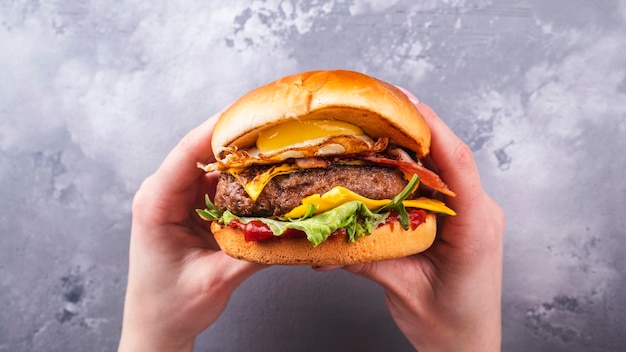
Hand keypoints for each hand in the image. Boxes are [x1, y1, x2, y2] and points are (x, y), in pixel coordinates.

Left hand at [118, 112, 265, 351]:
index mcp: (155, 204)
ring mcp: (180, 199)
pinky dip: (246, 180)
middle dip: (242, 138)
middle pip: (204, 151)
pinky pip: (222, 184)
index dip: (221, 128)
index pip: (188, 153)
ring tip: (282, 148)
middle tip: (280, 126)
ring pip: (216, 166)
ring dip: (247, 158)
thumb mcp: (214, 281)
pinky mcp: (194, 208)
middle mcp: (164, 193)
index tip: (253, 111)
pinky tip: (270, 177)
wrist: (157, 327)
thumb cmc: (170, 306)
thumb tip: (292, 229)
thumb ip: (252, 253)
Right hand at [338, 93, 504, 350]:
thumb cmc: (448, 325)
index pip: (457, 164)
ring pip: (443, 166)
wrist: (468, 347)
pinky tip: (385, 161)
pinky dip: (411, 168)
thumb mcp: (403, 289)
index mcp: (475, 228)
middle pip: (448, 156)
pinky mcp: (459, 219)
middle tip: (378, 102)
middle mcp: (478, 212)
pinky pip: (437, 183)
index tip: (404, 101)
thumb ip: (365, 259)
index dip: (430, 128)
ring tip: (377, 124)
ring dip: (410, 144)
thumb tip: (322, 239)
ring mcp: (472, 214)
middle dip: (413, 126)